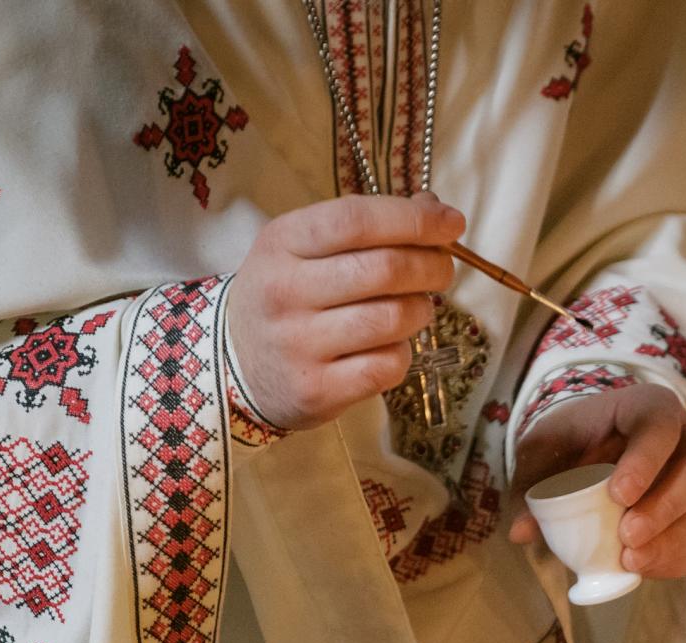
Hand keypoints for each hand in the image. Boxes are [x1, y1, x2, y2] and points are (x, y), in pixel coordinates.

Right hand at [226, 192, 462, 431]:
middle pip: (384, 270)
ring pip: (392, 319)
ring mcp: (299, 344)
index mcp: (281, 242)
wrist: (234, 363)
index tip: (452, 223)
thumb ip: (365, 227)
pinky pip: (387, 366)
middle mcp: (285, 291)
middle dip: (432, 267)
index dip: (414, 220)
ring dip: (421, 310)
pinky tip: (389, 346)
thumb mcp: (306, 248)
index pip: (356, 220)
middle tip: (443, 270)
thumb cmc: (288, 295)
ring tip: (415, 308)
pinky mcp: (317, 390)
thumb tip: (433, 209)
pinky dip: (402, 353)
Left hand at [508, 383, 685, 579]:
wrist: (593, 451)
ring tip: (632, 561)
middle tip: (627, 536)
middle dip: (666, 507)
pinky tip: (645, 570)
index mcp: (650, 408)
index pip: (661, 426)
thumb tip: (521, 531)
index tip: (618, 495)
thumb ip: (530, 484)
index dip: (646, 461)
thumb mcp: (542, 450)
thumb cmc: (571, 442)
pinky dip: (679, 561)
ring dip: (675, 540)